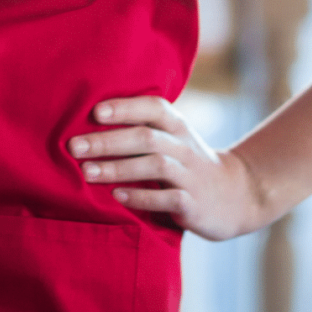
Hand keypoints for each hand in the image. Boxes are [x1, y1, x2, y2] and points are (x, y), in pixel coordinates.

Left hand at [69, 95, 271, 241]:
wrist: (237, 195)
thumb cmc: (189, 163)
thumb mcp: (174, 139)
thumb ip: (143, 128)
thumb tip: (88, 121)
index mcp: (178, 126)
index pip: (153, 108)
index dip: (125, 107)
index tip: (94, 111)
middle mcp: (185, 146)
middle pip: (145, 137)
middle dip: (108, 140)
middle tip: (74, 146)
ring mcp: (191, 175)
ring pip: (155, 165)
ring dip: (118, 168)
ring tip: (87, 172)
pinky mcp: (194, 204)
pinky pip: (167, 199)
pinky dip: (141, 197)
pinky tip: (117, 197)